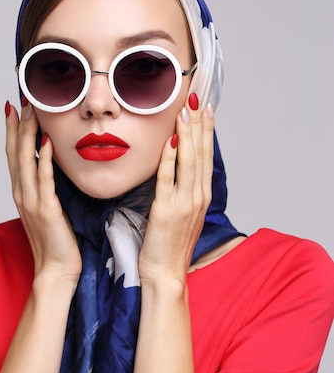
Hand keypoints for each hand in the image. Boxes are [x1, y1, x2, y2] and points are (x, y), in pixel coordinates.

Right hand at [5, 101, 81, 281]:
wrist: (57, 269)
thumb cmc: (57, 241)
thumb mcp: (49, 210)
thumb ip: (47, 189)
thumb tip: (53, 170)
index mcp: (22, 194)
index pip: (14, 156)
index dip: (13, 132)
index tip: (14, 109)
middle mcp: (22, 195)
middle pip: (15, 153)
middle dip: (18, 126)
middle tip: (21, 101)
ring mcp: (31, 202)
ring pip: (25, 162)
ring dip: (28, 135)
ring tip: (31, 112)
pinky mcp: (46, 210)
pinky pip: (44, 180)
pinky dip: (44, 159)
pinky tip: (46, 142)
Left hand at [139, 99, 213, 284]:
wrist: (166, 274)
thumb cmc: (171, 246)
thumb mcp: (183, 215)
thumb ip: (183, 192)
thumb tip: (178, 168)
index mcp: (202, 197)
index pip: (206, 157)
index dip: (207, 131)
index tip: (206, 108)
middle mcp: (198, 197)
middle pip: (201, 153)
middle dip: (199, 124)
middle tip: (197, 98)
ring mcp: (184, 204)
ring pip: (189, 161)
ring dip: (188, 134)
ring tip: (185, 111)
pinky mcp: (166, 210)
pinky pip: (168, 179)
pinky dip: (170, 159)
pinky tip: (171, 141)